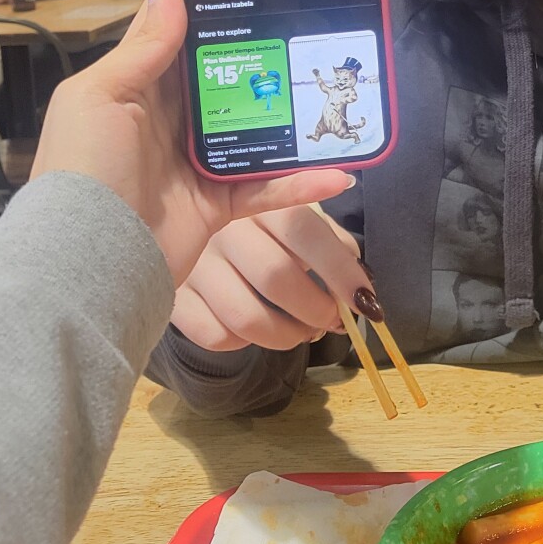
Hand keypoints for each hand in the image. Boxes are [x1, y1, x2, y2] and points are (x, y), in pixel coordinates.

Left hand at [31, 0, 356, 287]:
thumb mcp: (100, 95)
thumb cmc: (83, 169)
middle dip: (266, 56)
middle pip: (228, 79)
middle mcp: (172, 119)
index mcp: (139, 86)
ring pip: (257, 129)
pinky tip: (336, 172)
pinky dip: (301, 182)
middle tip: (315, 27)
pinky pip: (268, 187)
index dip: (213, 7)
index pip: (180, 36)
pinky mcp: (219, 203)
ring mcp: (199, 161)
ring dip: (293, 118)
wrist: (89, 262)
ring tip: (335, 96)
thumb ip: (144, 46)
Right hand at [172, 206, 374, 352]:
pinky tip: (255, 330)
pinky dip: (243, 343)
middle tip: (330, 319)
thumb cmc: (265, 229)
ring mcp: (195, 264)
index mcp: (262, 200)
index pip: (305, 232)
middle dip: (316, 310)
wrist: (189, 219)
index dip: (340, 270)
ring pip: (246, 318)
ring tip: (302, 331)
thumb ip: (332, 246)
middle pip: (276, 278)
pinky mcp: (176, 296)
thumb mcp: (301, 221)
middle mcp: (224, 228)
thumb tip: (361, 288)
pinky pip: (215, 335)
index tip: (365, 300)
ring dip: (287, 336)